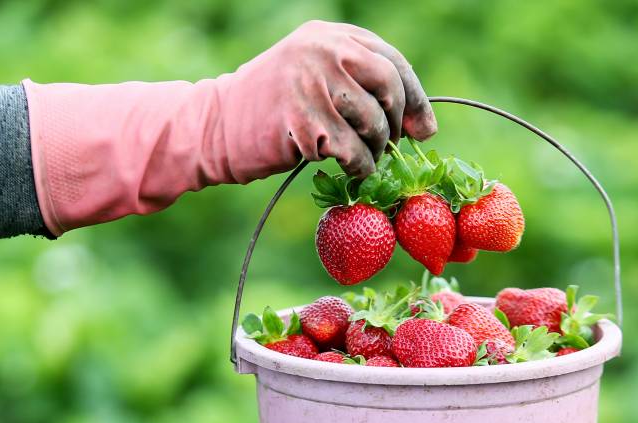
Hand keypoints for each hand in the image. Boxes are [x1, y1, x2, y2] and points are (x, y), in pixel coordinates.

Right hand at [22, 21, 436, 233]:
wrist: (214, 127)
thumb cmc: (272, 112)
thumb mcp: (315, 80)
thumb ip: (360, 86)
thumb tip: (423, 126)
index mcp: (330, 36)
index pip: (391, 62)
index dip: (414, 99)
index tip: (424, 130)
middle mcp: (323, 50)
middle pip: (389, 87)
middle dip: (395, 125)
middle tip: (389, 148)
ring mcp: (312, 83)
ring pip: (374, 123)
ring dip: (375, 150)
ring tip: (360, 159)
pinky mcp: (303, 120)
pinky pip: (353, 151)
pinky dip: (358, 168)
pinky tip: (347, 171)